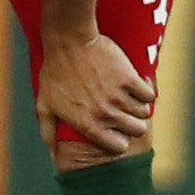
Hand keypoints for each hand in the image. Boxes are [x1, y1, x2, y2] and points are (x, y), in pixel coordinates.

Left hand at [38, 29, 157, 158]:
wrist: (69, 40)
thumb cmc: (55, 71)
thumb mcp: (45, 104)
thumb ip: (48, 132)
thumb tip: (52, 155)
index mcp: (87, 124)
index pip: (117, 146)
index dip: (119, 139)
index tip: (116, 131)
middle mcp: (105, 114)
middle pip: (137, 130)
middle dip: (132, 123)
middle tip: (124, 112)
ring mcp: (118, 96)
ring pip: (144, 112)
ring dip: (138, 106)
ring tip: (128, 97)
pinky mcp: (129, 78)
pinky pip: (149, 94)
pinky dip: (145, 90)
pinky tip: (136, 84)